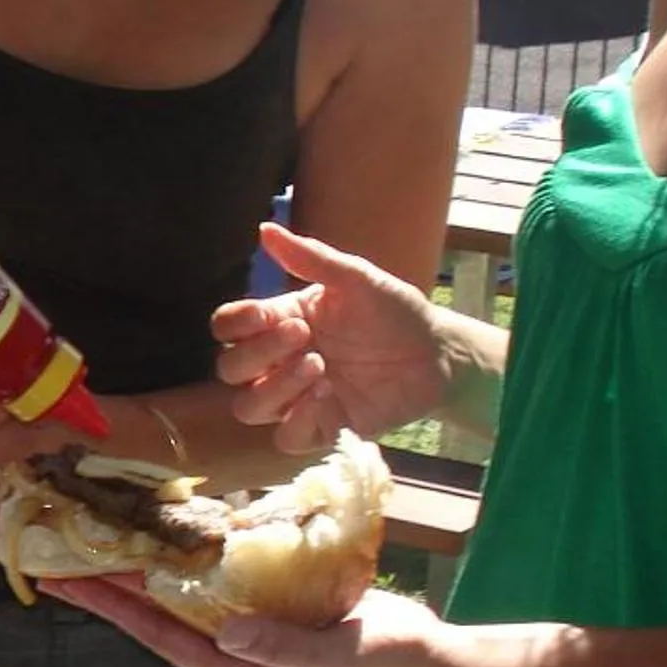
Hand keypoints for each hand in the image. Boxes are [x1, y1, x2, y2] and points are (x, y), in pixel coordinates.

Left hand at [43, 577, 463, 666]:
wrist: (433, 663)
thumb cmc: (387, 666)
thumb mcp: (338, 658)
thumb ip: (283, 648)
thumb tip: (225, 634)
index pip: (161, 637)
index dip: (114, 610)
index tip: (70, 585)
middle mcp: (237, 652)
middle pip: (160, 616)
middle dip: (112, 589)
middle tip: (61, 557)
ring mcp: (255, 630)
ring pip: (184, 597)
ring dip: (146, 568)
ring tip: (105, 537)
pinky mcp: (276, 606)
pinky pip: (223, 581)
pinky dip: (196, 557)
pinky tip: (175, 532)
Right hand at [212, 223, 449, 453]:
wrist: (439, 355)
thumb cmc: (396, 312)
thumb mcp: (357, 279)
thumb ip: (311, 258)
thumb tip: (265, 229)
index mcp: (280, 322)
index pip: (227, 327)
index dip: (235, 323)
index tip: (267, 314)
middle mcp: (279, 363)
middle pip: (229, 369)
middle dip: (259, 353)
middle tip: (303, 334)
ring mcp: (296, 398)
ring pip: (248, 407)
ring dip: (275, 388)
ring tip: (318, 367)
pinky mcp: (320, 428)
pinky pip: (284, 437)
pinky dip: (296, 419)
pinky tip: (326, 396)